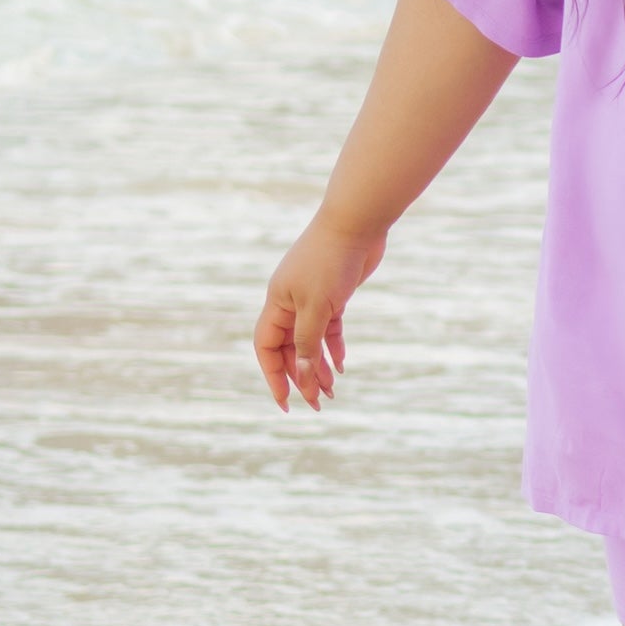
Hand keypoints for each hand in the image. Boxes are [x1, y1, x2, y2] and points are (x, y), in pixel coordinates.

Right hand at [253, 208, 385, 409]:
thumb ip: (307, 343)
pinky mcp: (334, 294)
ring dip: (318, 366)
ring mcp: (312, 297)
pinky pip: (328, 328)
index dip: (273, 375)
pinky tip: (340, 365)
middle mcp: (290, 301)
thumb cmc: (331, 261)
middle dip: (300, 376)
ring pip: (310, 340)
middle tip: (317, 403)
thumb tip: (301, 378)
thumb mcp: (317, 307)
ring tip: (331, 392)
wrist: (357, 223)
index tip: (286, 402)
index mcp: (277, 303)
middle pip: (289, 348)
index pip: (266, 347)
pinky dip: (333, 347)